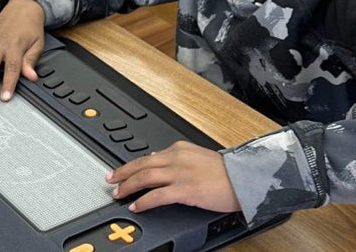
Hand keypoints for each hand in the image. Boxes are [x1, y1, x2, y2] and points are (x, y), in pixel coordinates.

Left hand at [107, 141, 240, 213]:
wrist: (244, 178)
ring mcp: (180, 173)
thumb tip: (158, 159)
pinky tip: (136, 206)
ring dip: (128, 186)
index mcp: (180, 149)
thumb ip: (178, 159)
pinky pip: (158, 195)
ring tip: (118, 194)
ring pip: (145, 177)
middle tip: (110, 180)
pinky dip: (143, 201)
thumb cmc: (225, 172)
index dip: (132, 165)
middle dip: (122, 173)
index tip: (122, 171)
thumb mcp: (198, 157)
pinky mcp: (186, 189)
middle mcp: (177, 158)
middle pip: (141, 164)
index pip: (149, 156)